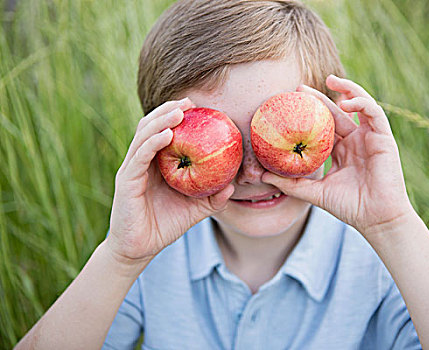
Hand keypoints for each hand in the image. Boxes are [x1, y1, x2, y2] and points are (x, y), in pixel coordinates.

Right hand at [107, 98, 233, 262]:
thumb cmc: (165, 225)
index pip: (164, 132)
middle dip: (169, 110)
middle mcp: (142, 161)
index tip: (198, 106)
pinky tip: (168, 134)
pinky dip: (153, 142)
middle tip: (190, 100)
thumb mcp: (195, 210)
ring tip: (179, 110)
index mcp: (156, 164)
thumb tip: (233, 186)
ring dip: (161, 120)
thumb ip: (212, 198)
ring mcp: (132, 169)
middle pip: (152, 126)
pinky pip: (139, 156)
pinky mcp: (126, 180)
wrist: (140, 249)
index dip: (178, 116)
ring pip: (144, 135)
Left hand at [261, 75, 413, 237]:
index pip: (324, 126)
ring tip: (330, 79)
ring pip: (359, 105)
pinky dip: (361, 103)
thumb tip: (260, 176)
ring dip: (347, 89)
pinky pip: (374, 113)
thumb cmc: (348, 207)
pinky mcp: (384, 138)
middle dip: (320, 97)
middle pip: (337, 112)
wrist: (376, 219)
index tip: (290, 103)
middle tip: (299, 87)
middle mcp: (355, 141)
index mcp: (341, 151)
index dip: (309, 113)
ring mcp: (370, 138)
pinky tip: (345, 102)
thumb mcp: (313, 192)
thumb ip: (290, 183)